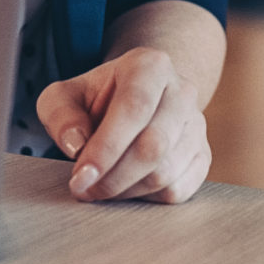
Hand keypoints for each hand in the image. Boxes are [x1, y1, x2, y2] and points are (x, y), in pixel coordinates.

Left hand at [35, 47, 210, 203]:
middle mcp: (182, 91)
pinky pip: (179, 189)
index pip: (134, 108)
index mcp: (150, 65)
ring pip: (166, 172)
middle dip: (113, 177)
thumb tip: (77, 145)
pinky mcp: (203, 155)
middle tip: (84, 189)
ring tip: (101, 186)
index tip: (80, 176)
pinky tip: (127, 186)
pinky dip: (147, 198)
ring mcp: (197, 124)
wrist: (138, 98)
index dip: (106, 148)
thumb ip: (60, 114)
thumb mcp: (65, 95)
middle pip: (153, 146)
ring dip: (126, 190)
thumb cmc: (98, 98)